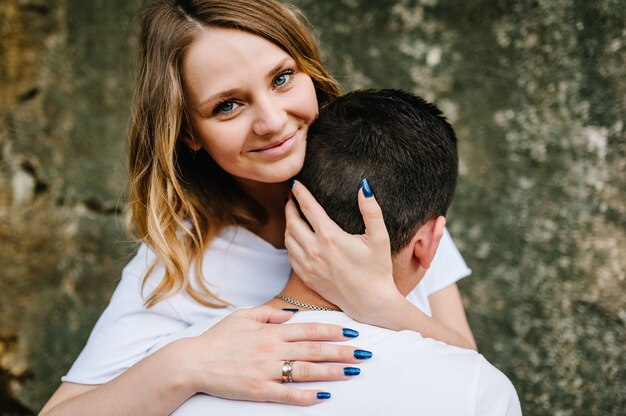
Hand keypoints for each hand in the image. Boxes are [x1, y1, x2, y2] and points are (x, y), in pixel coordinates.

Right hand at [179, 305, 367, 404]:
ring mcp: (267, 371)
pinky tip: (324, 396)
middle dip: (342, 351)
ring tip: (353, 372)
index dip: (333, 330)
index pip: (309, 329)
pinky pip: (288, 394)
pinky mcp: (259, 390)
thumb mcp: (242, 316)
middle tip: (364, 354)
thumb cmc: (218, 339)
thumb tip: (291, 315)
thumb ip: (268, 313)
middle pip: (314, 349)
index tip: (352, 333)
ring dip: (332, 372)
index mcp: (271, 330)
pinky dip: (307, 396)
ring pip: (307, 371)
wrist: (192, 362)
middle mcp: (272, 349)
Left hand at [284, 180, 400, 322]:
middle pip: (292, 221)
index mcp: (330, 237)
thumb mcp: (379, 237)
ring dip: (288, 223)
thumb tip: (364, 186)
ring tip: (292, 214)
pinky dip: (289, 242)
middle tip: (291, 196)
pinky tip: (295, 237)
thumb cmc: (377, 269)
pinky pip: (290, 255)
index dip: (300, 192)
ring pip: (288, 238)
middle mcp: (314, 250)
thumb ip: (371, 210)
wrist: (370, 302)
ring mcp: (307, 265)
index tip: (295, 183)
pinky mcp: (306, 277)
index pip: (308, 207)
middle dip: (290, 205)